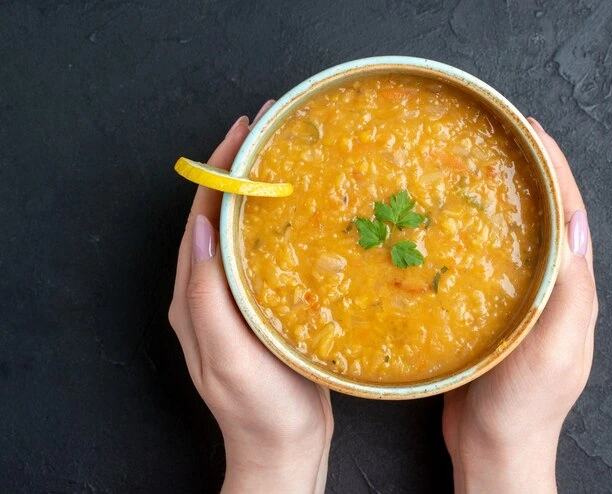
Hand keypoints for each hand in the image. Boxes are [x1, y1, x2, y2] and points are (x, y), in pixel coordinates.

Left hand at [168, 102, 333, 493]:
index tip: (242, 131)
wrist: (284, 446)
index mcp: (194, 296)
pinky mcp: (265, 307)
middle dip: (239, 170)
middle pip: (220, 216)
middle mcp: (211, 291)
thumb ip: (207, 294)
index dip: (218, 170)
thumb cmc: (258, 408)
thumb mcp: (228, 354)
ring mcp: (238, 298)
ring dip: (261, 192)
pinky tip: (306, 213)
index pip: (200, 217)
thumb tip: (200, 227)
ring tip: (287, 159)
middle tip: (269, 132)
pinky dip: (281, 224)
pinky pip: (267, 254)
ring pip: (244, 231)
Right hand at [442, 118, 597, 493]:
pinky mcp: (488, 308)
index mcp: (572, 288)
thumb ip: (571, 292)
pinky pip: (482, 260)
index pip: (569, 211)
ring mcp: (517, 296)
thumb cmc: (525, 406)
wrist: (495, 447)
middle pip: (540, 214)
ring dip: (494, 197)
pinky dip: (467, 234)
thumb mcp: (554, 350)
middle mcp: (548, 285)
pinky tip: (440, 223)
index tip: (529, 128)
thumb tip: (576, 224)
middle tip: (493, 136)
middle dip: (523, 171)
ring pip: (510, 234)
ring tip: (466, 166)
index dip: (553, 166)